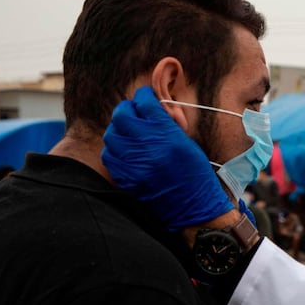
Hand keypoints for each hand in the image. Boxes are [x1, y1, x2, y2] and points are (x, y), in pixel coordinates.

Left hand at [102, 86, 233, 229]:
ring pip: (112, 135)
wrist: (194, 207)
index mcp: (167, 134)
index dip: (144, 96)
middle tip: (133, 112)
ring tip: (128, 133)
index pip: (145, 102)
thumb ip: (168, 124)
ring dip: (119, 130)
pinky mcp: (126, 178)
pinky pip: (109, 156)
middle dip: (127, 110)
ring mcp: (134, 162)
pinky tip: (124, 151)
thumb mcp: (187, 142)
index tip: (145, 97)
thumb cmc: (195, 173)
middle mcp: (148, 146)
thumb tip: (155, 108)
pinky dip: (114, 150)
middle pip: (122, 115)